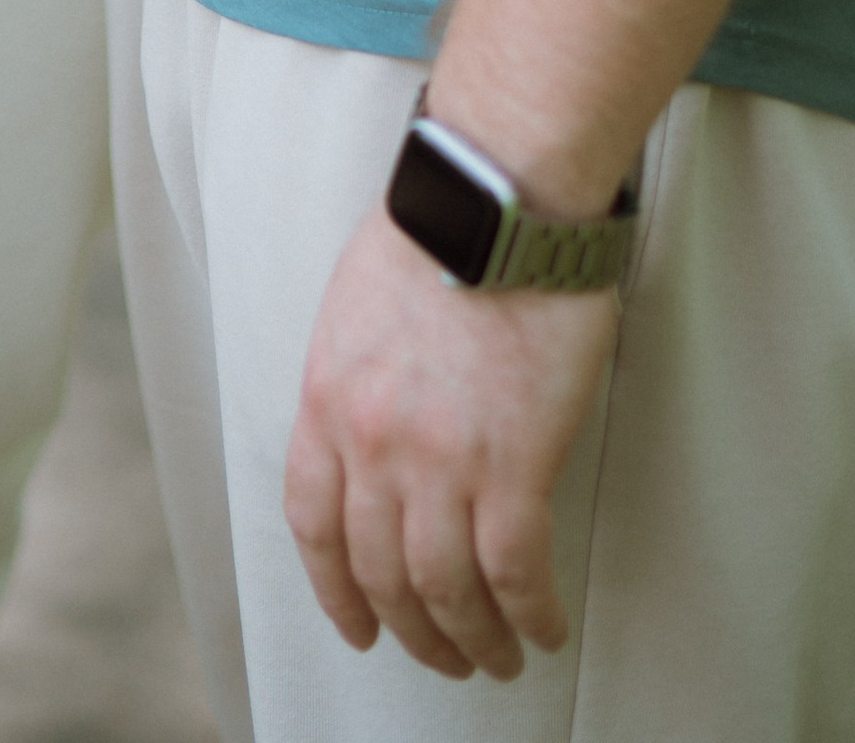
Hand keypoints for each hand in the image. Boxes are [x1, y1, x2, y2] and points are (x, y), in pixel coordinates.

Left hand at [283, 210, 614, 682]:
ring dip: (471, 640)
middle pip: (380, 571)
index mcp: (327, 400)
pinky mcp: (514, 463)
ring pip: (445, 589)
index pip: (314, 524)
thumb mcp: (355, 308)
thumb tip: (376, 442)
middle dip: (410, 630)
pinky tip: (541, 626)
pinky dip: (526, 613)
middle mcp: (373, 443)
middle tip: (443, 656)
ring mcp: (441, 459)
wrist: (499, 198)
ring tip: (495, 657)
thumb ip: (355, 383)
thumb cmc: (440, 231)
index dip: (335, 589)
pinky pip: (514, 572)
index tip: (359, 626)